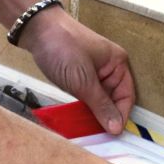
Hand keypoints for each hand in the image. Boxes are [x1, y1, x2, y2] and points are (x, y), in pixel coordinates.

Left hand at [19, 8, 134, 133]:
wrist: (37, 28)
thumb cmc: (64, 49)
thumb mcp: (83, 81)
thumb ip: (101, 105)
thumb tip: (117, 128)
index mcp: (118, 63)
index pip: (126, 96)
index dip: (120, 115)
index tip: (111, 134)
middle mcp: (109, 67)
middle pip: (113, 99)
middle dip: (105, 116)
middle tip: (96, 134)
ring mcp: (93, 70)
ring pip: (99, 98)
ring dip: (93, 112)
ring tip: (85, 128)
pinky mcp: (79, 73)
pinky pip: (86, 94)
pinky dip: (83, 105)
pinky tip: (77, 116)